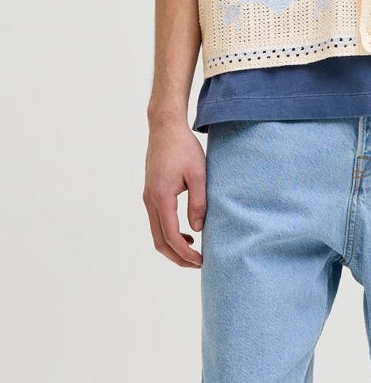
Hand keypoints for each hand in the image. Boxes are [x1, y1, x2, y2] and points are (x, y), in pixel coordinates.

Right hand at [143, 121, 205, 267]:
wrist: (165, 128)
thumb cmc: (183, 148)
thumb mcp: (198, 174)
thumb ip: (198, 202)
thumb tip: (197, 230)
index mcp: (161, 197)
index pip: (171, 236)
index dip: (185, 253)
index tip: (201, 261)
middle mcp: (150, 200)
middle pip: (159, 241)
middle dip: (177, 257)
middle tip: (198, 263)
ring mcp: (148, 197)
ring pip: (156, 233)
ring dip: (173, 247)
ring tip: (194, 252)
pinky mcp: (151, 193)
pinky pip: (157, 222)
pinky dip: (169, 234)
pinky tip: (187, 233)